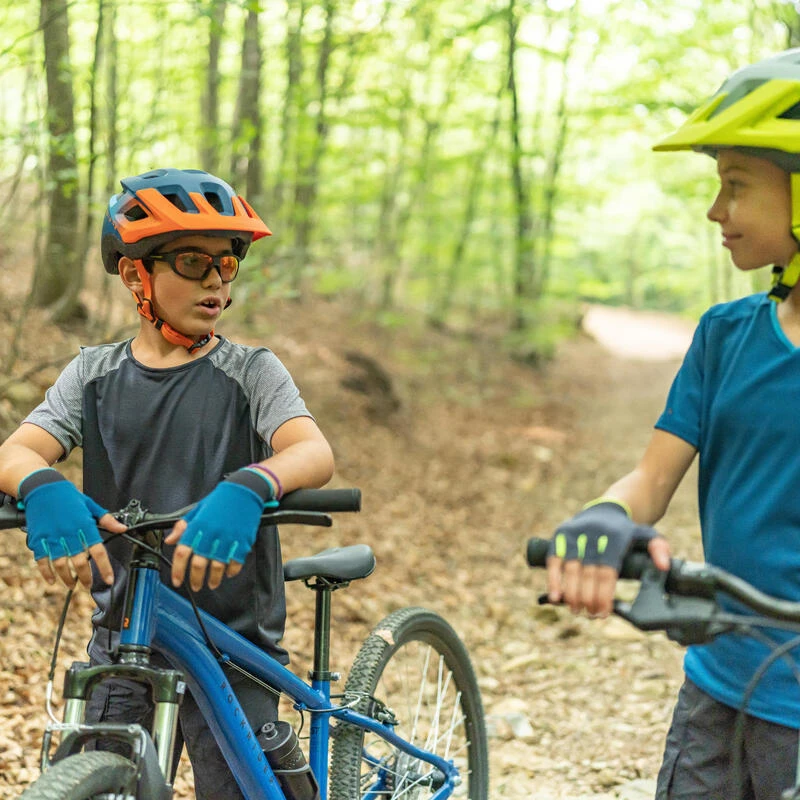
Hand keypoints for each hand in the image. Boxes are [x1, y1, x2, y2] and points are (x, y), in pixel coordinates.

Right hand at [19, 469, 124, 588]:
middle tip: (89, 586)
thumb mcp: (90, 505)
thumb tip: (123, 529)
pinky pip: (42, 561)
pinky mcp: (39, 540)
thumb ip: (107, 519)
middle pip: (80, 561)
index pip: (98, 551)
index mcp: (85, 525)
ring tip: (72, 585)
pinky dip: (47, 573)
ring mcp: (53, 537)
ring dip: (67, 578)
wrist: (43, 487)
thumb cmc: (69, 497)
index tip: (109, 580)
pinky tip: (52, 580)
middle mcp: (70, 533)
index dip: (104, 568)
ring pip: (61, 564)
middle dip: (85, 577)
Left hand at [167, 468, 276, 590]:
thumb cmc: (220, 500)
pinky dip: (231, 571)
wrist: (244, 491)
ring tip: (212, 584)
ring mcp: (228, 539)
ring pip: (217, 567)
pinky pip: (235, 562)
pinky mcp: (243, 541)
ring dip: (214, 579)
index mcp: (197, 526)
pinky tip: (228, 573)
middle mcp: (211, 534)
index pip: (182, 552)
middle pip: (199, 564)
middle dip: (196, 580)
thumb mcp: (197, 510)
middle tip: (195, 586)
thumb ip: (182, 527)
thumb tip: (170, 541)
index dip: (178, 570)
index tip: (177, 580)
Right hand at [545, 499, 666, 616]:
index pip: (607, 572)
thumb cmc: (627, 531)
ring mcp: (575, 533)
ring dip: (572, 593)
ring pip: (570, 568)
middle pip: (588, 573)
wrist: (605, 509)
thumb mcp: (647, 535)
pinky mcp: (560, 534)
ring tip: (577, 610)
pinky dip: (554, 579)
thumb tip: (663, 567)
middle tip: (591, 615)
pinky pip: (554, 559)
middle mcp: (593, 533)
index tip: (604, 613)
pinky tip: (556, 596)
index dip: (604, 595)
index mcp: (614, 536)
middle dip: (588, 598)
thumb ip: (659, 548)